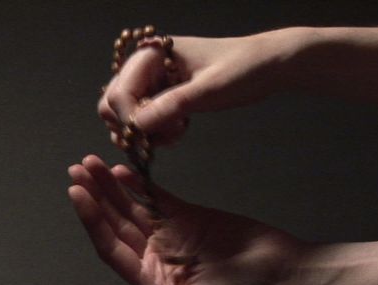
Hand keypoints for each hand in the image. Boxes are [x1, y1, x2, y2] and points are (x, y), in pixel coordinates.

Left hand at [68, 155, 303, 284]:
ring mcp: (168, 232)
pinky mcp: (185, 214)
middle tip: (76, 171)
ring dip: (110, 186)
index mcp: (149, 277)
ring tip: (90, 164)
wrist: (276, 267)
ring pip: (130, 206)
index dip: (92, 221)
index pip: (110, 246)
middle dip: (95, 197)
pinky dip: (138, 183)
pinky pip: (155, 197)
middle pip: (115, 223)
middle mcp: (153, 254)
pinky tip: (122, 170)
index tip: (77, 193)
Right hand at [98, 32, 302, 145]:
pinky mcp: (161, 95)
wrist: (266, 66)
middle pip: (112, 104)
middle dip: (135, 126)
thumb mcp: (209, 89)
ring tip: (176, 132)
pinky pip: (143, 119)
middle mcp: (143, 66)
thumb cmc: (241, 70)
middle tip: (166, 134)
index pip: (118, 93)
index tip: (154, 137)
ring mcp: (151, 81)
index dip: (131, 120)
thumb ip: (172, 105)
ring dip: (144, 132)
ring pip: (125, 115)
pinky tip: (178, 131)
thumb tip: (136, 127)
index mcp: (149, 55)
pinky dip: (154, 132)